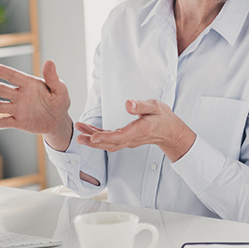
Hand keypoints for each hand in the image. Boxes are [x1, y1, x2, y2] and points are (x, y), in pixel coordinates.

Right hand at [0, 60, 71, 146]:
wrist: (58, 121)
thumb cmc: (59, 102)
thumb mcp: (60, 90)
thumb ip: (53, 78)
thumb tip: (49, 62)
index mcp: (29, 84)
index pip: (12, 75)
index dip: (0, 70)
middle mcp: (20, 95)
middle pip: (2, 90)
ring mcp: (18, 109)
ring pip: (0, 106)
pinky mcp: (18, 122)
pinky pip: (6, 122)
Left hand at [75, 99, 195, 161]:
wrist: (170, 132)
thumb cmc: (163, 118)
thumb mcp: (156, 106)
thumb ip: (141, 105)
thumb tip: (128, 104)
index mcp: (140, 130)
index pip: (121, 136)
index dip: (106, 137)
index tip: (93, 137)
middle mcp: (132, 139)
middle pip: (110, 144)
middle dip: (93, 142)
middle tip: (78, 137)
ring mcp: (128, 141)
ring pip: (108, 144)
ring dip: (92, 139)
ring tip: (79, 130)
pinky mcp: (125, 139)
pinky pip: (109, 140)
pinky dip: (97, 136)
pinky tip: (87, 130)